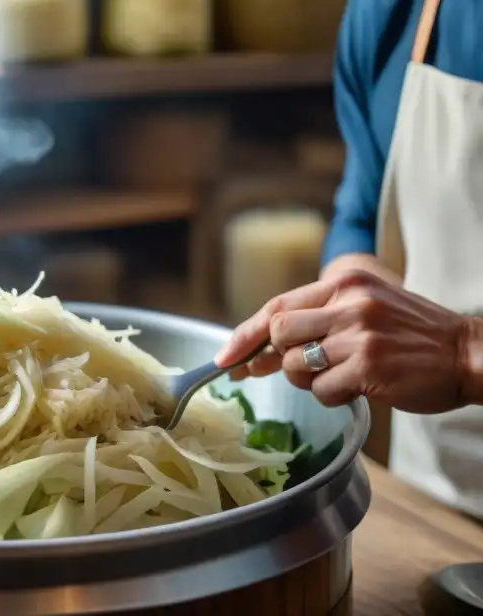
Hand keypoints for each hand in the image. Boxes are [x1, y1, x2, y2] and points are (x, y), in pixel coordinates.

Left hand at [214, 269, 479, 413]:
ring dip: (308, 380)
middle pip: (278, 333)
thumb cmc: (410, 337)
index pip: (276, 306)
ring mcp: (359, 335)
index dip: (244, 334)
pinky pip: (323, 392)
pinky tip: (358, 389)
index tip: (223, 358)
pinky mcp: (369, 367)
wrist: (470, 354)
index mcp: (345, 283)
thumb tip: (254, 353)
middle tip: (299, 371)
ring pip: (295, 365)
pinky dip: (332, 397)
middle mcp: (349, 303)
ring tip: (340, 376)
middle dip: (277, 360)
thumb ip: (316, 322)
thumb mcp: (365, 309)